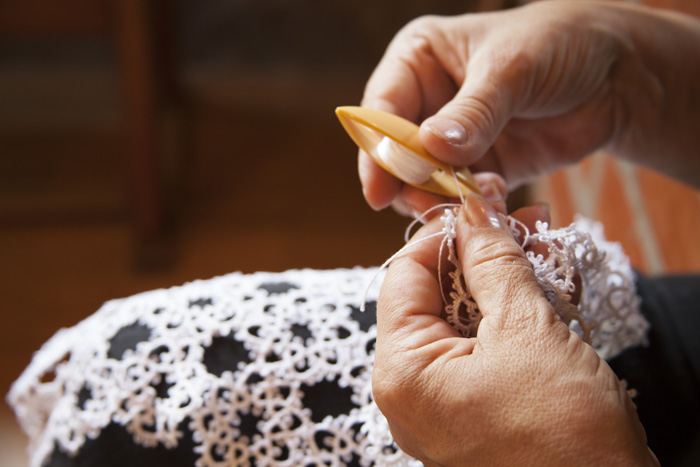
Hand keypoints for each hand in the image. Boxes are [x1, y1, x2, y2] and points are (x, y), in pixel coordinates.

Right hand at [360, 1, 699, 212]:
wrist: (616, 76)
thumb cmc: (560, 45)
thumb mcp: (513, 68)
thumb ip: (473, 111)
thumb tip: (431, 147)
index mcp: (419, 59)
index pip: (382, 108)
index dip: (377, 150)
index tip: (379, 189)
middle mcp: (427, 99)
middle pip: (396, 152)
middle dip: (408, 182)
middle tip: (426, 208)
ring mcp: (450, 137)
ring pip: (422, 180)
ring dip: (439, 199)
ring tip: (467, 204)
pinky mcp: (477, 167)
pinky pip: (457, 195)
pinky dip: (468, 206)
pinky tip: (492, 201)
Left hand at [373, 195, 657, 465]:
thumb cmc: (564, 434)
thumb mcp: (527, 331)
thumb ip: (493, 264)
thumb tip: (473, 214)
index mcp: (403, 371)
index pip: (403, 276)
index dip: (441, 236)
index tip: (480, 210)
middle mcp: (411, 391)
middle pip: (435, 297)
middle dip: (482, 258)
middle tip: (524, 226)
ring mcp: (441, 405)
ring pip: (464, 321)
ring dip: (505, 285)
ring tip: (547, 256)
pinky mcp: (474, 412)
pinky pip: (482, 351)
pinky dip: (511, 320)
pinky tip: (548, 295)